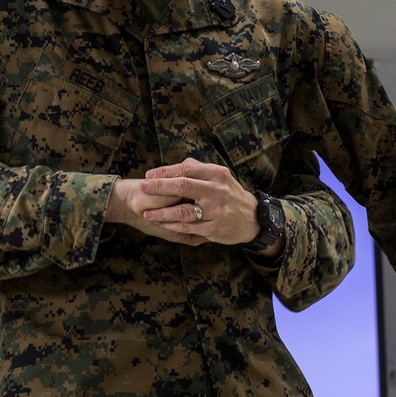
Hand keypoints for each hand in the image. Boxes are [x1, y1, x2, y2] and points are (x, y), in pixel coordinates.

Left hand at [139, 158, 258, 245]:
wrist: (253, 218)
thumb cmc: (229, 194)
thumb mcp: (219, 176)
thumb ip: (197, 169)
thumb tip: (171, 167)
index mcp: (216, 174)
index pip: (187, 169)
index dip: (165, 172)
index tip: (148, 175)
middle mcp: (216, 190)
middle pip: (183, 186)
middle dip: (159, 187)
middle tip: (142, 187)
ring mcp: (216, 210)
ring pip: (183, 211)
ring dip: (162, 212)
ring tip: (147, 213)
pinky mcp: (214, 228)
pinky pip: (188, 227)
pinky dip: (172, 226)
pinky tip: (161, 224)